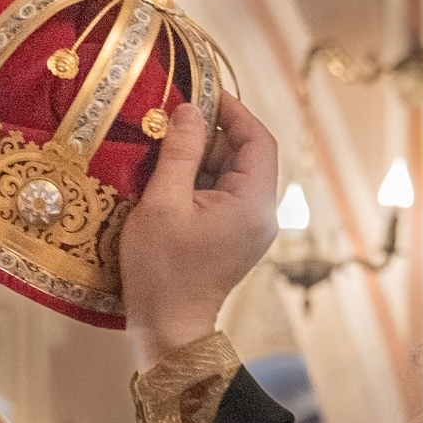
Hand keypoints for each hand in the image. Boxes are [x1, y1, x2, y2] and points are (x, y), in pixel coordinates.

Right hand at [119, 92, 278, 372]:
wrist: (167, 330)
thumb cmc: (162, 270)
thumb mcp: (163, 202)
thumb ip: (179, 151)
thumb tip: (189, 109)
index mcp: (254, 203)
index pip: (259, 139)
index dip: (233, 111)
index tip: (199, 92)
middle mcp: (261, 214)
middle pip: (245, 156)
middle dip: (210, 135)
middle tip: (170, 119)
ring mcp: (248, 229)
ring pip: (230, 176)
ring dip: (199, 158)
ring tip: (162, 148)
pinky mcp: (232, 239)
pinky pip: (220, 196)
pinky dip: (197, 181)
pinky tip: (166, 178)